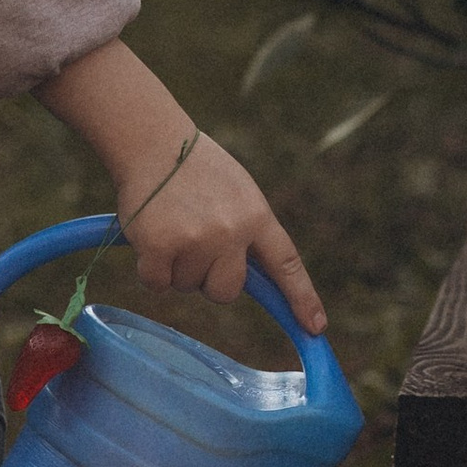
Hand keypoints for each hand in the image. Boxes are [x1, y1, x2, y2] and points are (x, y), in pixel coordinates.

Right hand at [121, 135, 323, 334]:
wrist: (153, 140)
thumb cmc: (196, 168)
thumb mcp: (239, 192)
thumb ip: (247, 231)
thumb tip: (246, 275)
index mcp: (256, 215)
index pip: (286, 264)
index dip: (302, 298)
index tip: (315, 327)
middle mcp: (231, 232)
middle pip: (226, 291)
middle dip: (209, 278)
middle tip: (194, 241)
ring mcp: (196, 240)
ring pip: (188, 286)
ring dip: (176, 266)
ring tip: (172, 224)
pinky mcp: (160, 247)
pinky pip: (157, 284)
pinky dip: (151, 268)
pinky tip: (151, 234)